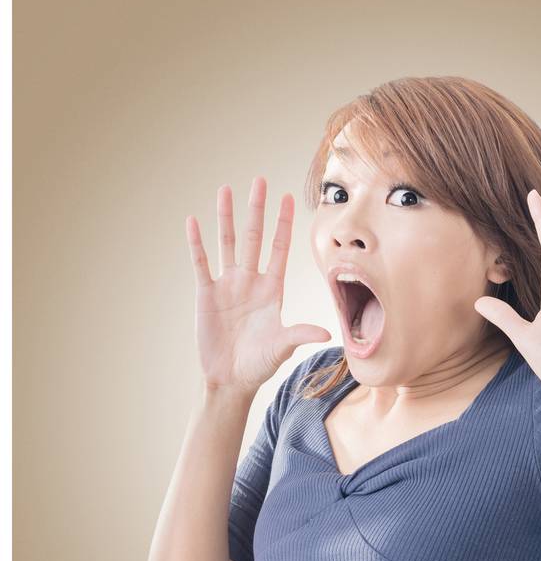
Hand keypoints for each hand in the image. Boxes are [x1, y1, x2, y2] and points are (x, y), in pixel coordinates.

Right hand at [188, 177, 330, 395]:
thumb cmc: (260, 363)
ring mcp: (228, 284)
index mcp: (273, 288)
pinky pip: (201, 263)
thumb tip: (327, 332)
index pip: (279, 247)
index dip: (283, 223)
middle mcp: (251, 280)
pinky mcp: (206, 294)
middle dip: (257, 209)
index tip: (288, 197)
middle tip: (259, 180)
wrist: (230, 379)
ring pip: (228, 243)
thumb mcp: (283, 346)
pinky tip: (193, 222)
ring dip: (227, 217)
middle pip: (254, 236)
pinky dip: (197, 243)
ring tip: (225, 190)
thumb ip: (301, 334)